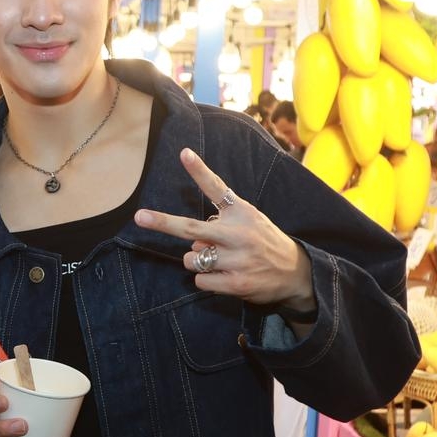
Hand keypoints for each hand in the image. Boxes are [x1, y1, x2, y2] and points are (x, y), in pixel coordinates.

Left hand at [135, 148, 313, 310]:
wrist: (296, 273)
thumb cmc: (265, 242)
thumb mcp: (250, 219)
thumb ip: (221, 222)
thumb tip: (192, 240)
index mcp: (241, 212)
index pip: (217, 188)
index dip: (199, 171)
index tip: (183, 153)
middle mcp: (238, 233)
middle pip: (191, 228)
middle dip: (163, 222)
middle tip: (140, 217)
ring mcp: (237, 258)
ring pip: (191, 258)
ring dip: (197, 261)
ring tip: (220, 260)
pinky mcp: (236, 282)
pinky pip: (200, 280)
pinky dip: (206, 279)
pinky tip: (225, 276)